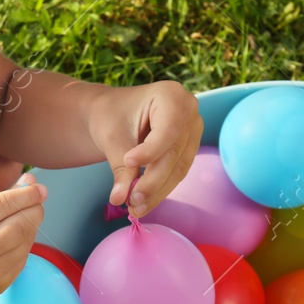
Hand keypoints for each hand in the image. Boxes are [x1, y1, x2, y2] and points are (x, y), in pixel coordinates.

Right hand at [0, 172, 46, 303]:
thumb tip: (24, 188)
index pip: (4, 205)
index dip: (26, 193)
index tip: (38, 187)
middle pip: (22, 224)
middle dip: (35, 207)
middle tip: (36, 198)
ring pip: (27, 242)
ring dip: (30, 225)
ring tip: (23, 215)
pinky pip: (22, 259)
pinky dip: (23, 243)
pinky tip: (14, 236)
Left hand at [89, 80, 203, 218]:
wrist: (112, 113)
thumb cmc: (111, 116)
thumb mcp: (112, 137)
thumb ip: (120, 167)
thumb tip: (119, 199)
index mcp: (172, 95)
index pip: (167, 130)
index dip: (150, 151)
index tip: (127, 162)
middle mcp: (189, 111)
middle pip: (175, 153)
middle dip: (153, 181)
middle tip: (131, 202)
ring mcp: (193, 130)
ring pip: (179, 168)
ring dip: (157, 191)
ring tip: (135, 208)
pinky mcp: (189, 148)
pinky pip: (177, 172)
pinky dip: (160, 188)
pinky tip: (143, 202)